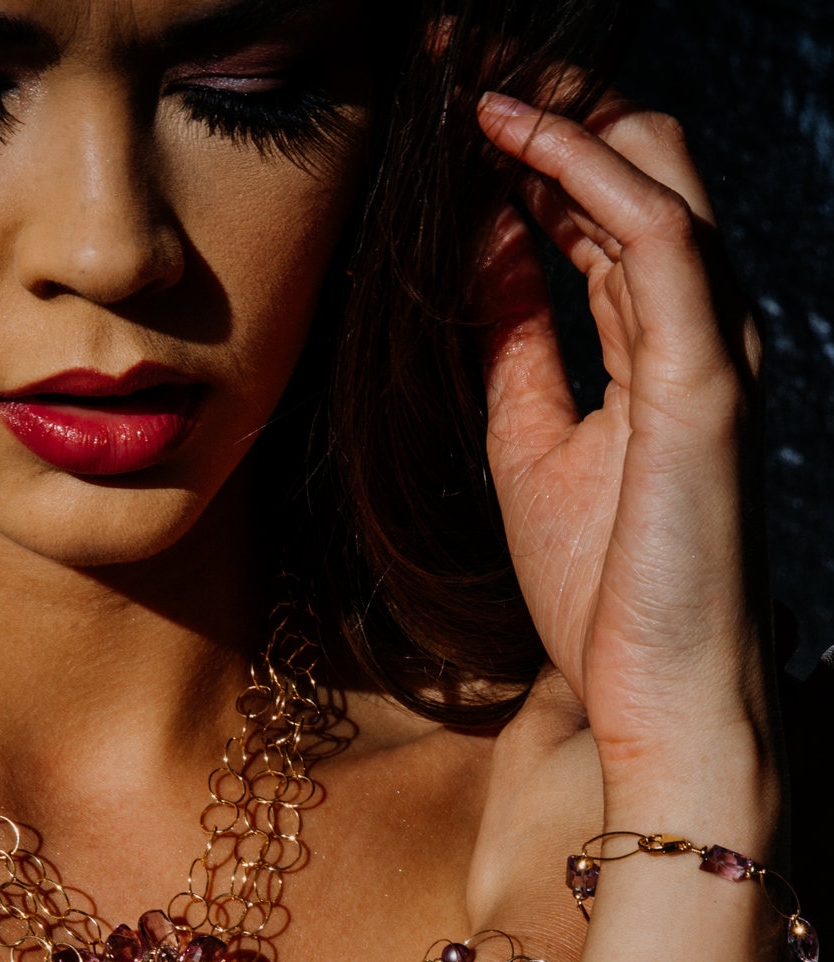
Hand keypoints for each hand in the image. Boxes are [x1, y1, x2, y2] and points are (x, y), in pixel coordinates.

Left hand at [474, 93, 769, 784]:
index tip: (453, 110)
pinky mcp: (706, 378)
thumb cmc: (605, 591)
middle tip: (460, 67)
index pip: (603, 206)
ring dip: (560, 113)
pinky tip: (513, 140)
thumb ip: (517, 344)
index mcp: (657, 343)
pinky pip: (659, 235)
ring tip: (472, 78)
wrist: (654, 692)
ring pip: (655, 174)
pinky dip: (586, 172)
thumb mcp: (531, 444)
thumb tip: (483, 252)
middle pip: (637, 164)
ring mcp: (710, 346)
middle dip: (550, 105)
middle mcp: (696, 326)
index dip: (533, 147)